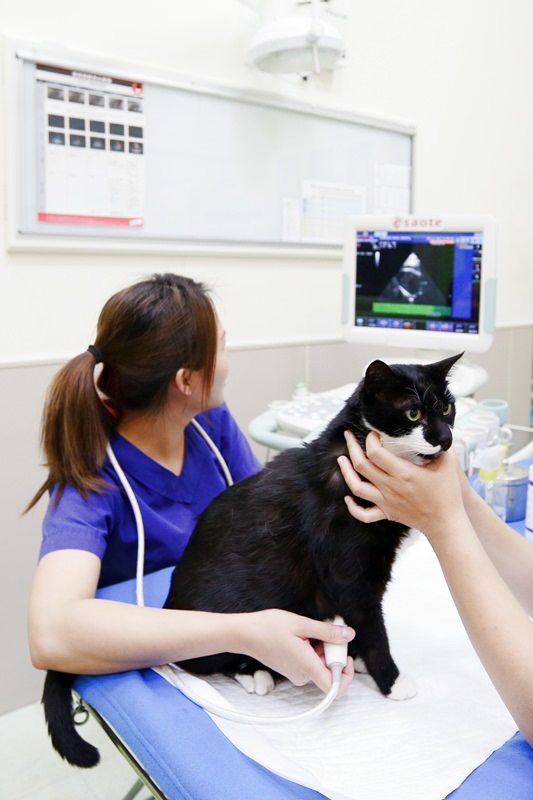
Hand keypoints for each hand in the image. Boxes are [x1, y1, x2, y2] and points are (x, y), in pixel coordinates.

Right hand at [241, 609, 354, 695]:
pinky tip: (302, 635)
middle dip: (332, 651)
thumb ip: (327, 632)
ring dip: (321, 648)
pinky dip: (312, 650)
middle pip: (329, 671)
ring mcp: (296, 673)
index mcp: (307, 667)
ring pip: (319, 665)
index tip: (346, 655)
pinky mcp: (292, 669)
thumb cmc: (268, 628)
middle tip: (324, 631)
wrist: (245, 634)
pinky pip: (310, 663)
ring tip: (308, 631)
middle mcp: (303, 675)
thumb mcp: (301, 623)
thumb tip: (348, 635)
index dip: (347, 674)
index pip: (336, 687)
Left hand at [337, 430, 466, 539]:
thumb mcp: (447, 463)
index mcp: (403, 473)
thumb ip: (438, 445)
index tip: (374, 433)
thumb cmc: (447, 493)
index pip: (375, 452)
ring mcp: (386, 501)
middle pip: (361, 465)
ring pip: (357, 487)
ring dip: (346, 472)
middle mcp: (390, 487)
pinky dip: (352, 506)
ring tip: (341, 459)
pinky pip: (364, 514)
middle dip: (352, 447)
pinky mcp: (387, 513)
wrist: (446, 523)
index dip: (370, 440)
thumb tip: (432, 430)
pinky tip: (348, 497)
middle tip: (349, 437)